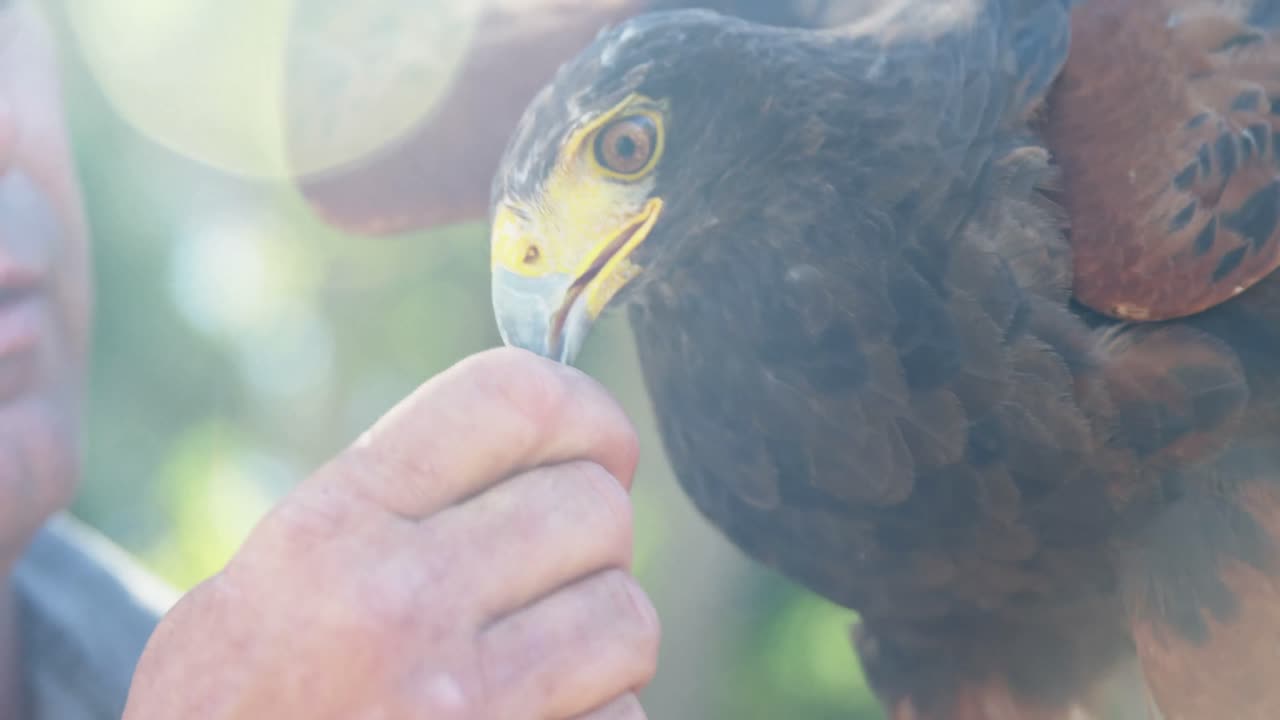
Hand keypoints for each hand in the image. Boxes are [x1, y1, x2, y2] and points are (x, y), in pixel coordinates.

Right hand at [122, 348, 657, 718]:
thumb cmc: (232, 708)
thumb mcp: (259, 580)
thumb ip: (387, 500)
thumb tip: (545, 436)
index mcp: (332, 531)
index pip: (512, 400)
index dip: (584, 409)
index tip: (600, 444)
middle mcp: (399, 606)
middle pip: (595, 506)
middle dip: (592, 533)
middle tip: (551, 565)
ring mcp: (464, 706)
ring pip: (627, 618)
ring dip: (600, 635)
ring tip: (536, 655)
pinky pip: (624, 718)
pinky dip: (596, 718)